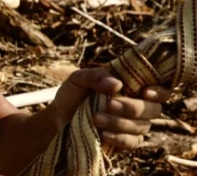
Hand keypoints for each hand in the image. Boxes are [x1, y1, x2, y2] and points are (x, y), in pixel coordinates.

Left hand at [49, 68, 171, 149]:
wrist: (58, 117)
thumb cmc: (73, 94)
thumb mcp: (79, 79)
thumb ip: (96, 76)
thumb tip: (117, 84)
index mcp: (133, 87)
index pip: (160, 89)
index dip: (160, 91)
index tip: (145, 92)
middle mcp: (138, 106)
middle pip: (154, 110)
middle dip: (133, 108)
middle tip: (109, 104)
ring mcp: (133, 125)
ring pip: (143, 127)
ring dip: (120, 123)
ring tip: (96, 118)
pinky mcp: (125, 141)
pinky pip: (133, 142)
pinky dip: (120, 138)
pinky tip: (103, 134)